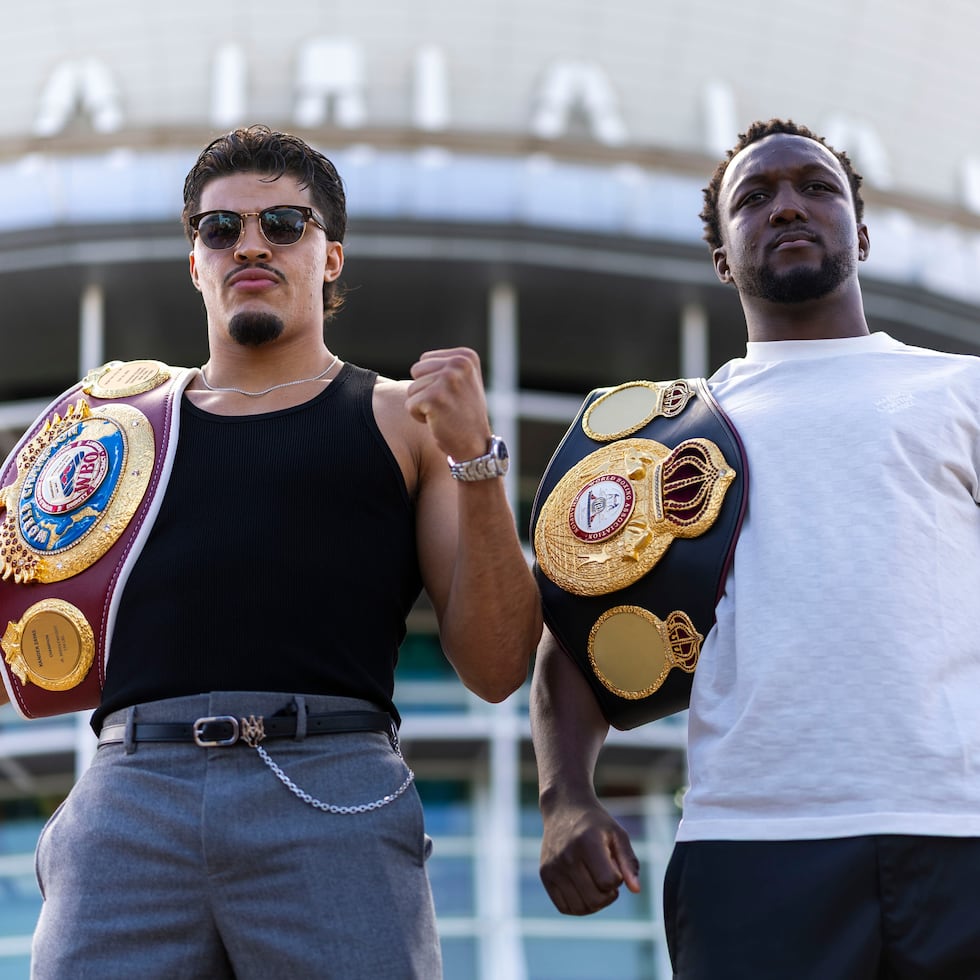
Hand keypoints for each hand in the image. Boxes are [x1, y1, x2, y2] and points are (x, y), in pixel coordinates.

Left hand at [406, 348, 490, 460]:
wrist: (476, 445)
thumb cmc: (465, 414)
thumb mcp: (464, 382)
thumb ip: (445, 367)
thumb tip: (418, 365)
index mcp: (465, 356)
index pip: (425, 360)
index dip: (432, 381)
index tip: (452, 395)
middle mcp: (459, 363)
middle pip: (416, 371)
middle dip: (425, 391)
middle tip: (447, 405)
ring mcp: (447, 379)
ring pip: (411, 389)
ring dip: (423, 405)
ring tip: (444, 413)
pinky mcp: (435, 397)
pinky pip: (410, 405)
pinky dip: (419, 417)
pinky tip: (439, 421)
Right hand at [539, 799, 640, 915]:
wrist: (564, 809)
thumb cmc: (596, 824)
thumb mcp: (617, 834)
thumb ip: (629, 862)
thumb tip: (636, 890)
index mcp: (587, 842)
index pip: (608, 881)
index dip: (617, 879)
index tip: (614, 865)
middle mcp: (567, 856)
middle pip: (595, 899)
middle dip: (608, 894)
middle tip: (607, 879)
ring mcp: (553, 866)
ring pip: (581, 908)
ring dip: (595, 903)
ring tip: (596, 886)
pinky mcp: (545, 874)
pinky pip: (565, 907)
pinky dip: (579, 907)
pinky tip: (584, 891)